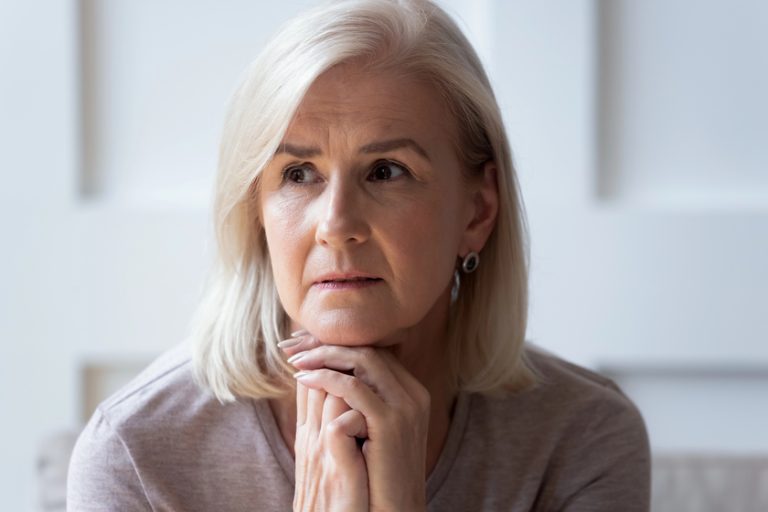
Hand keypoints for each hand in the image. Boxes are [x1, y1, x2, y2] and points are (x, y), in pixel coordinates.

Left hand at [283, 336, 430, 511]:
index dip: (337, 344)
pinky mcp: (390, 423)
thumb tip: (332, 374)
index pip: (372, 352)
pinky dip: (325, 378)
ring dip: (323, 355)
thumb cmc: (377, 477)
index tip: (305, 344)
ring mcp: (406, 406)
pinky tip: (303, 379)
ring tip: (295, 360)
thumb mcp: (372, 432)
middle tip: (294, 345)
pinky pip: (354, 387)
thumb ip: (362, 402)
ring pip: (363, 360)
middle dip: (327, 343)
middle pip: (368, 349)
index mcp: (410, 393)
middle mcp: (413, 394)